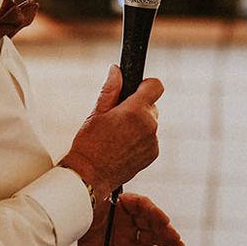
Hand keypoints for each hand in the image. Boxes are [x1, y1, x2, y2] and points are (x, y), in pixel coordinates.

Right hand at [60, 65, 162, 200]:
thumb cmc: (90, 143)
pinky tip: (123, 145)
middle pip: (151, 105)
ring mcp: (153, 141)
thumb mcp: (97, 111)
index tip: (135, 89)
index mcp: (135, 111)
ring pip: (150, 122)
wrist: (91, 175)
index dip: (145, 85)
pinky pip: (150, 138)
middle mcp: (149, 125)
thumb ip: (110, 88)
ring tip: (118, 134)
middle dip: (137, 107)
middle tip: (117, 117)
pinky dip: (140, 138)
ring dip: (139, 123)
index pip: (156, 86)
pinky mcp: (153, 154)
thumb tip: (116, 70)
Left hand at [77, 192, 184, 245]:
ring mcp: (126, 231)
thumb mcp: (86, 204)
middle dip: (164, 228)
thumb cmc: (74, 213)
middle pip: (149, 220)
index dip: (153, 211)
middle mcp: (124, 215)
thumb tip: (101, 191)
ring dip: (166, 240)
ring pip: (150, 235)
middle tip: (175, 238)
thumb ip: (96, 198)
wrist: (64, 235)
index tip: (162, 219)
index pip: (140, 203)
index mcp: (118, 201)